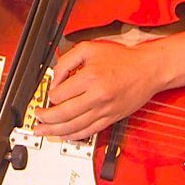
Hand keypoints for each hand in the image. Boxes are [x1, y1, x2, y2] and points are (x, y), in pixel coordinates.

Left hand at [33, 40, 163, 140]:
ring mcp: (105, 110)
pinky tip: (64, 135)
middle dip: (45, 118)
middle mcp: (97, 97)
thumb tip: (55, 79)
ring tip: (42, 131)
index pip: (59, 94)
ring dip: (55, 131)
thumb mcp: (89, 49)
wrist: (147, 69)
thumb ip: (66, 61)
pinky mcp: (111, 118)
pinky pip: (89, 132)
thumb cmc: (122, 59)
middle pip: (63, 114)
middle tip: (37, 117)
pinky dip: (74, 136)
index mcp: (90, 78)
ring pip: (74, 127)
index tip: (49, 94)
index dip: (50, 95)